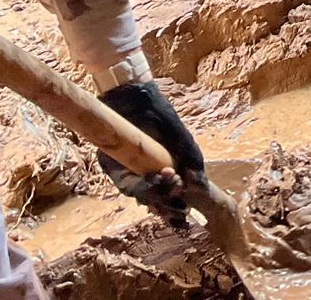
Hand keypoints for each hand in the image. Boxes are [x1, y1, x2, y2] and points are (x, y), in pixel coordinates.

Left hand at [99, 80, 205, 220]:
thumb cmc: (159, 114)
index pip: (165, 200)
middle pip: (153, 203)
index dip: (174, 213)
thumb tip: (200, 185)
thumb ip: (191, 159)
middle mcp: (141, 176)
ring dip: (157, 194)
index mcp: (159, 173)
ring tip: (172, 181)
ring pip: (140, 196)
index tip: (185, 216)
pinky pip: (125, 184)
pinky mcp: (110, 166)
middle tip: (180, 197)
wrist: (134, 93)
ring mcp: (125, 173)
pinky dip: (143, 185)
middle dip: (167, 205)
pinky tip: (158, 176)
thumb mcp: (180, 137)